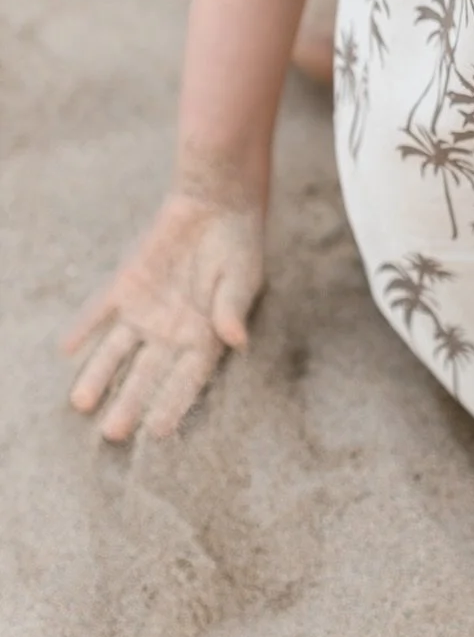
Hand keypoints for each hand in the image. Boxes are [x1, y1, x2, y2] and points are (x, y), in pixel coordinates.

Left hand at [62, 175, 265, 442]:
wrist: (215, 204)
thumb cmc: (238, 246)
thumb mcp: (242, 278)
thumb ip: (232, 308)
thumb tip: (237, 339)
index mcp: (204, 338)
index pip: (187, 381)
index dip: (173, 406)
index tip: (158, 432)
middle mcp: (170, 333)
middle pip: (146, 375)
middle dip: (130, 403)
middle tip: (113, 432)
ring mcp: (144, 311)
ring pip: (116, 351)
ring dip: (99, 374)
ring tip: (82, 402)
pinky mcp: (125, 286)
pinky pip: (100, 310)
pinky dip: (85, 326)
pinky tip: (68, 346)